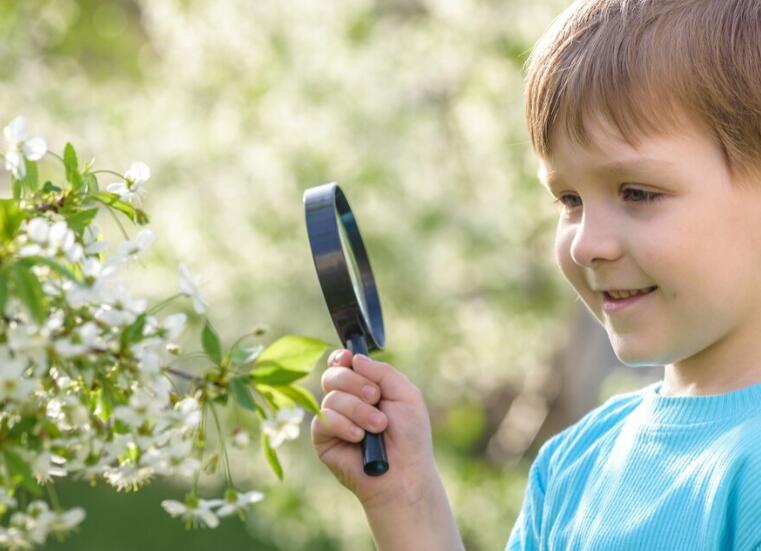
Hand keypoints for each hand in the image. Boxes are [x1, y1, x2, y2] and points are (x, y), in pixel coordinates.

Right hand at [311, 349, 438, 510]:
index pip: (342, 364)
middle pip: (333, 375)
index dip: (341, 359)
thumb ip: (383, 372)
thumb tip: (354, 358)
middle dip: (356, 383)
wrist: (403, 473)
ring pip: (331, 397)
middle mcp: (346, 401)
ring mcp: (333, 419)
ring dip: (358, 410)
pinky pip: (323, 419)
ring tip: (377, 427)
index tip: (347, 358)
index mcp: (365, 387)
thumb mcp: (406, 395)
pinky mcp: (323, 439)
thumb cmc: (409, 437)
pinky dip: (343, 425)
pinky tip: (359, 438)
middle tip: (376, 398)